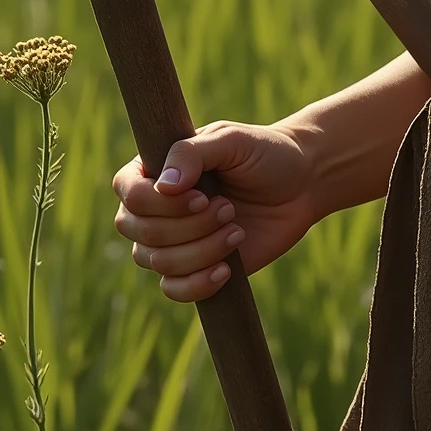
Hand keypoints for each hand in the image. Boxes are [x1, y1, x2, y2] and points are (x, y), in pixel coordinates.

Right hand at [112, 121, 314, 303]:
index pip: (128, 192)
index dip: (159, 203)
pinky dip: (197, 283)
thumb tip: (163, 186)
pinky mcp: (194, 267)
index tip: (202, 196)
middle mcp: (157, 207)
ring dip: (201, 250)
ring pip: (157, 262)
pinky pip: (173, 290)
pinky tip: (226, 269)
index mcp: (157, 169)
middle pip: (138, 231)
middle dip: (187, 226)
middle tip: (229, 208)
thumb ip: (193, 152)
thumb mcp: (232, 140)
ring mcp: (174, 240)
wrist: (302, 185)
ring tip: (237, 231)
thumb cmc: (265, 154)